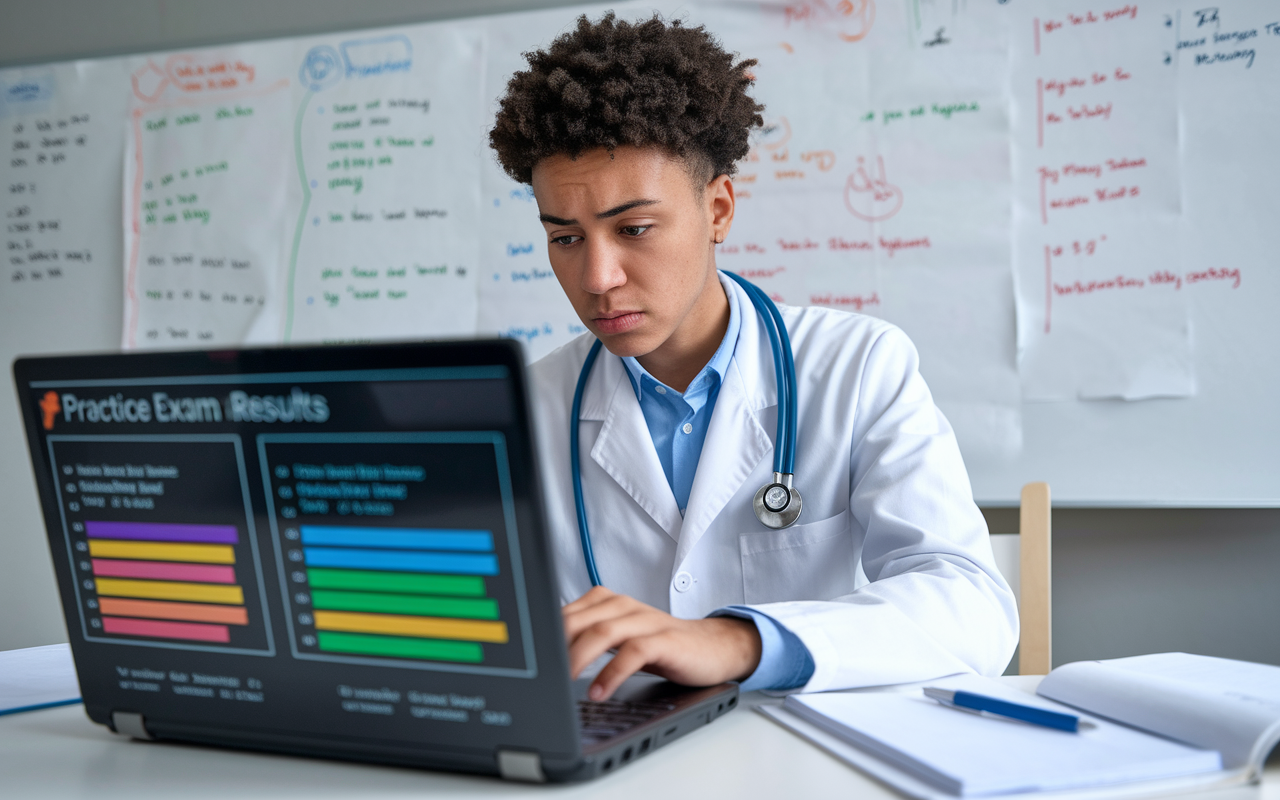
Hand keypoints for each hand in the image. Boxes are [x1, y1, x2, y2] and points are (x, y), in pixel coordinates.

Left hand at [562, 586, 761, 700]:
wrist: (713, 649)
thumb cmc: (662, 647)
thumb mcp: (620, 640)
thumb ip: (589, 639)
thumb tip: (548, 657)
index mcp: (609, 603)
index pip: (566, 612)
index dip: (544, 634)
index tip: (530, 660)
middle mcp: (625, 606)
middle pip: (579, 619)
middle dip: (555, 646)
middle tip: (542, 674)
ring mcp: (646, 621)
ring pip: (603, 631)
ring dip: (579, 658)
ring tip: (563, 682)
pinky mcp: (665, 641)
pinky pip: (634, 652)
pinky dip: (612, 673)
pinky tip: (599, 692)